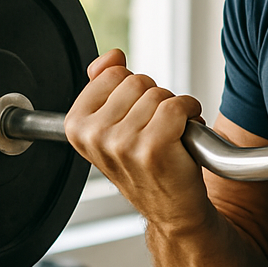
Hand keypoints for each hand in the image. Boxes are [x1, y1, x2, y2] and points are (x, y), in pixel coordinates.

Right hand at [64, 49, 207, 233]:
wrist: (172, 209)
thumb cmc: (146, 164)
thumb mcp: (115, 123)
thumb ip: (106, 84)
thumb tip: (111, 57)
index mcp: (76, 125)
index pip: (113, 73)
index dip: (134, 90)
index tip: (135, 116)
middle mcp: (95, 135)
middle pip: (138, 80)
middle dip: (154, 99)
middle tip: (156, 128)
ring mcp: (122, 143)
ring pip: (160, 94)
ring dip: (175, 110)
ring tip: (170, 136)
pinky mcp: (153, 148)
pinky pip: (178, 106)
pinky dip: (191, 114)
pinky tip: (185, 136)